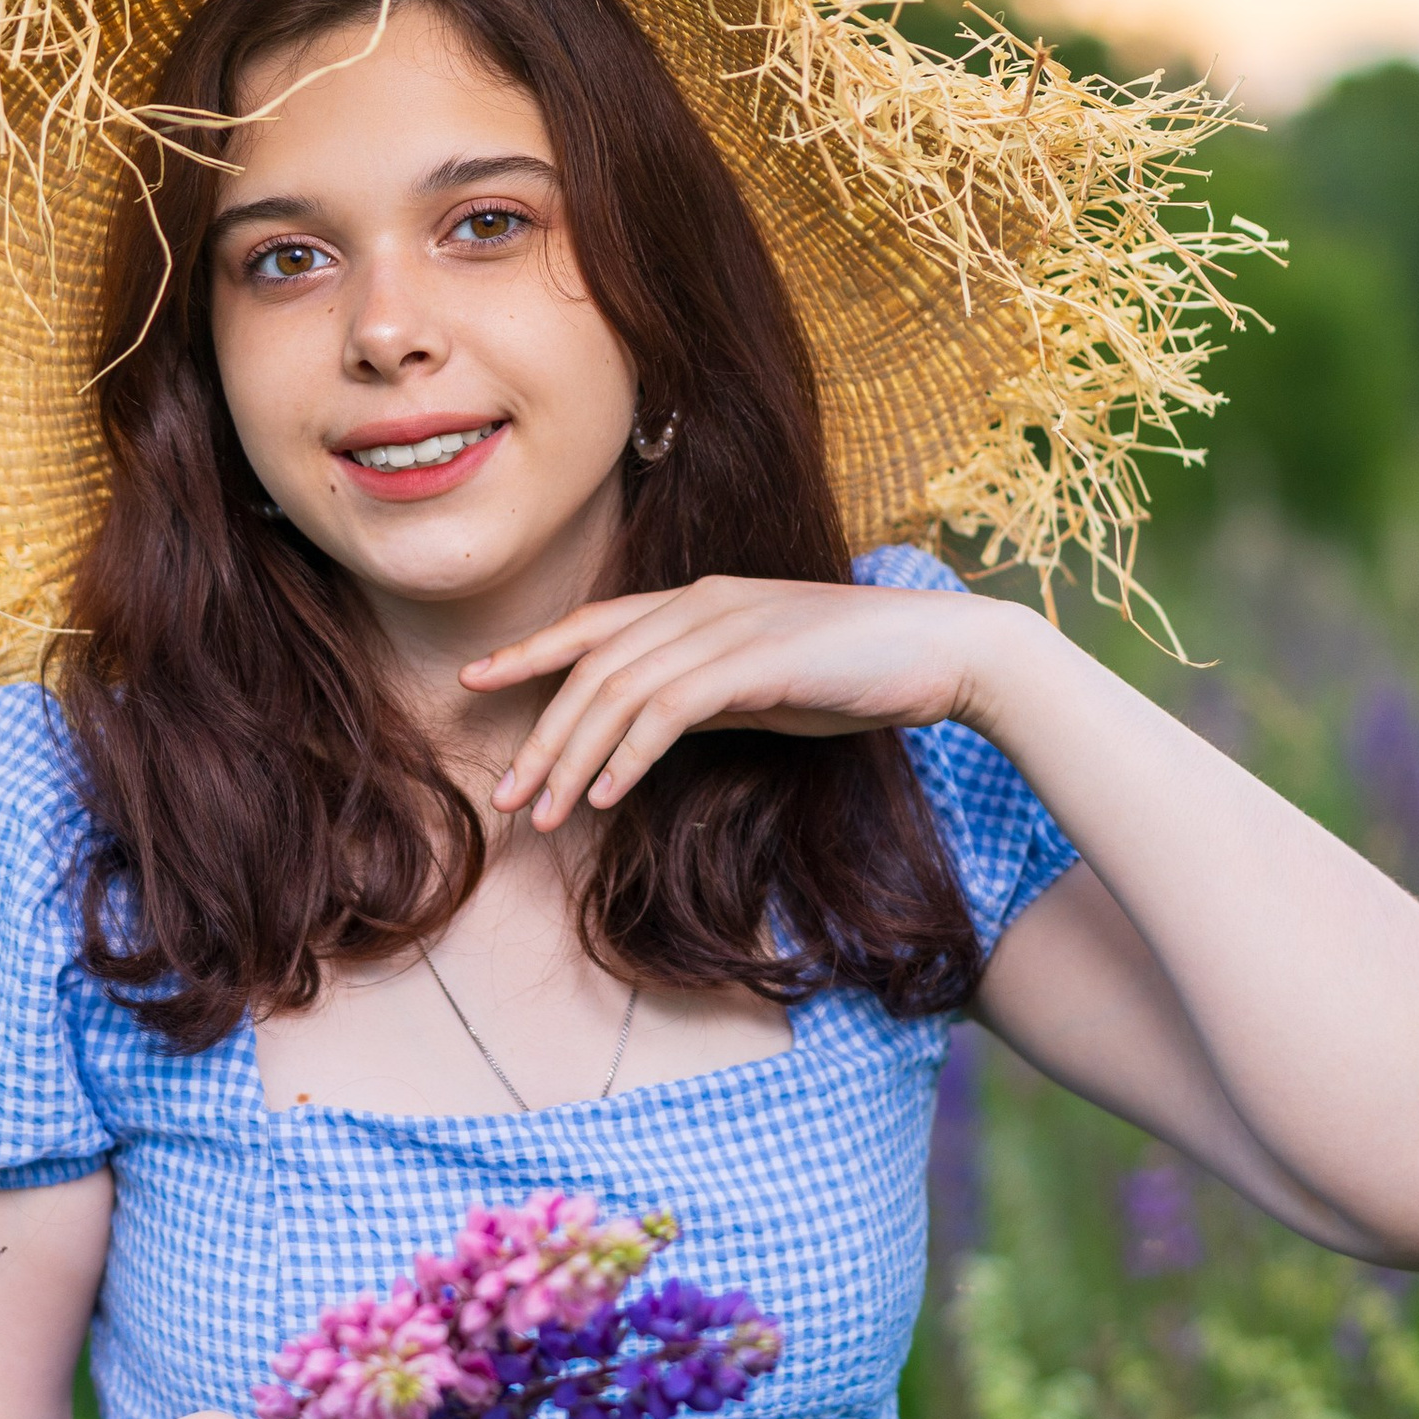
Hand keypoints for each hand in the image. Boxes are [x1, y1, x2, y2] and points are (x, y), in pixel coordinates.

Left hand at [464, 575, 1036, 827]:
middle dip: (540, 736)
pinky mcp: (757, 660)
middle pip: (593, 669)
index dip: (531, 652)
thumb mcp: (760, 683)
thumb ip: (703, 692)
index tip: (478, 683)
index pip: (594, 626)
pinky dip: (629, 753)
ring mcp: (728, 627)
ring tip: (544, 814)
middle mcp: (701, 604)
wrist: (941, 653)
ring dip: (574, 758)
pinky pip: (670, 709)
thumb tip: (648, 729)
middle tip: (506, 797)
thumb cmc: (854, 672)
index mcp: (698, 603)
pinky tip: (606, 797)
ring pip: (620, 691)